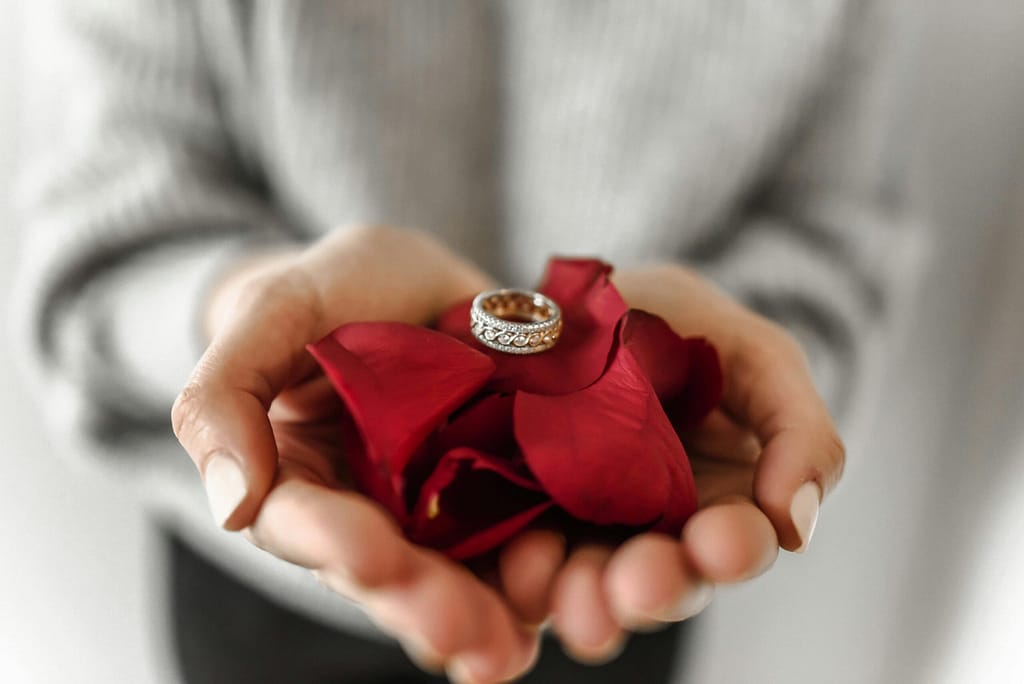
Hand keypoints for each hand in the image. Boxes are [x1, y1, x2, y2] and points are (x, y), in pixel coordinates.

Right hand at [172, 226, 539, 682]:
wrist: (421, 276)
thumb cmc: (336, 288)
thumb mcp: (275, 310)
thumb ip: (226, 394)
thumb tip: (230, 505)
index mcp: (300, 475)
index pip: (303, 523)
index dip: (333, 543)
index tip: (370, 557)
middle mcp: (369, 508)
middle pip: (386, 572)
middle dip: (418, 603)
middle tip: (454, 629)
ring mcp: (439, 508)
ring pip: (453, 578)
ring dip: (479, 617)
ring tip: (504, 647)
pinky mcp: (503, 493)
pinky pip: (517, 546)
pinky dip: (536, 581)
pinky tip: (557, 603)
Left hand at [494, 263, 844, 660]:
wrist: (582, 297)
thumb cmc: (682, 324)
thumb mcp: (755, 356)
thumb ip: (798, 429)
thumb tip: (794, 527)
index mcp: (721, 502)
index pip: (736, 542)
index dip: (732, 549)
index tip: (720, 545)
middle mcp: (652, 531)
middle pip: (660, 579)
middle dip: (653, 586)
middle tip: (638, 587)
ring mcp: (580, 528)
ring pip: (588, 582)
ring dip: (584, 598)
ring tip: (574, 605)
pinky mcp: (515, 516)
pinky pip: (519, 558)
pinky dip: (522, 571)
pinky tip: (519, 567)